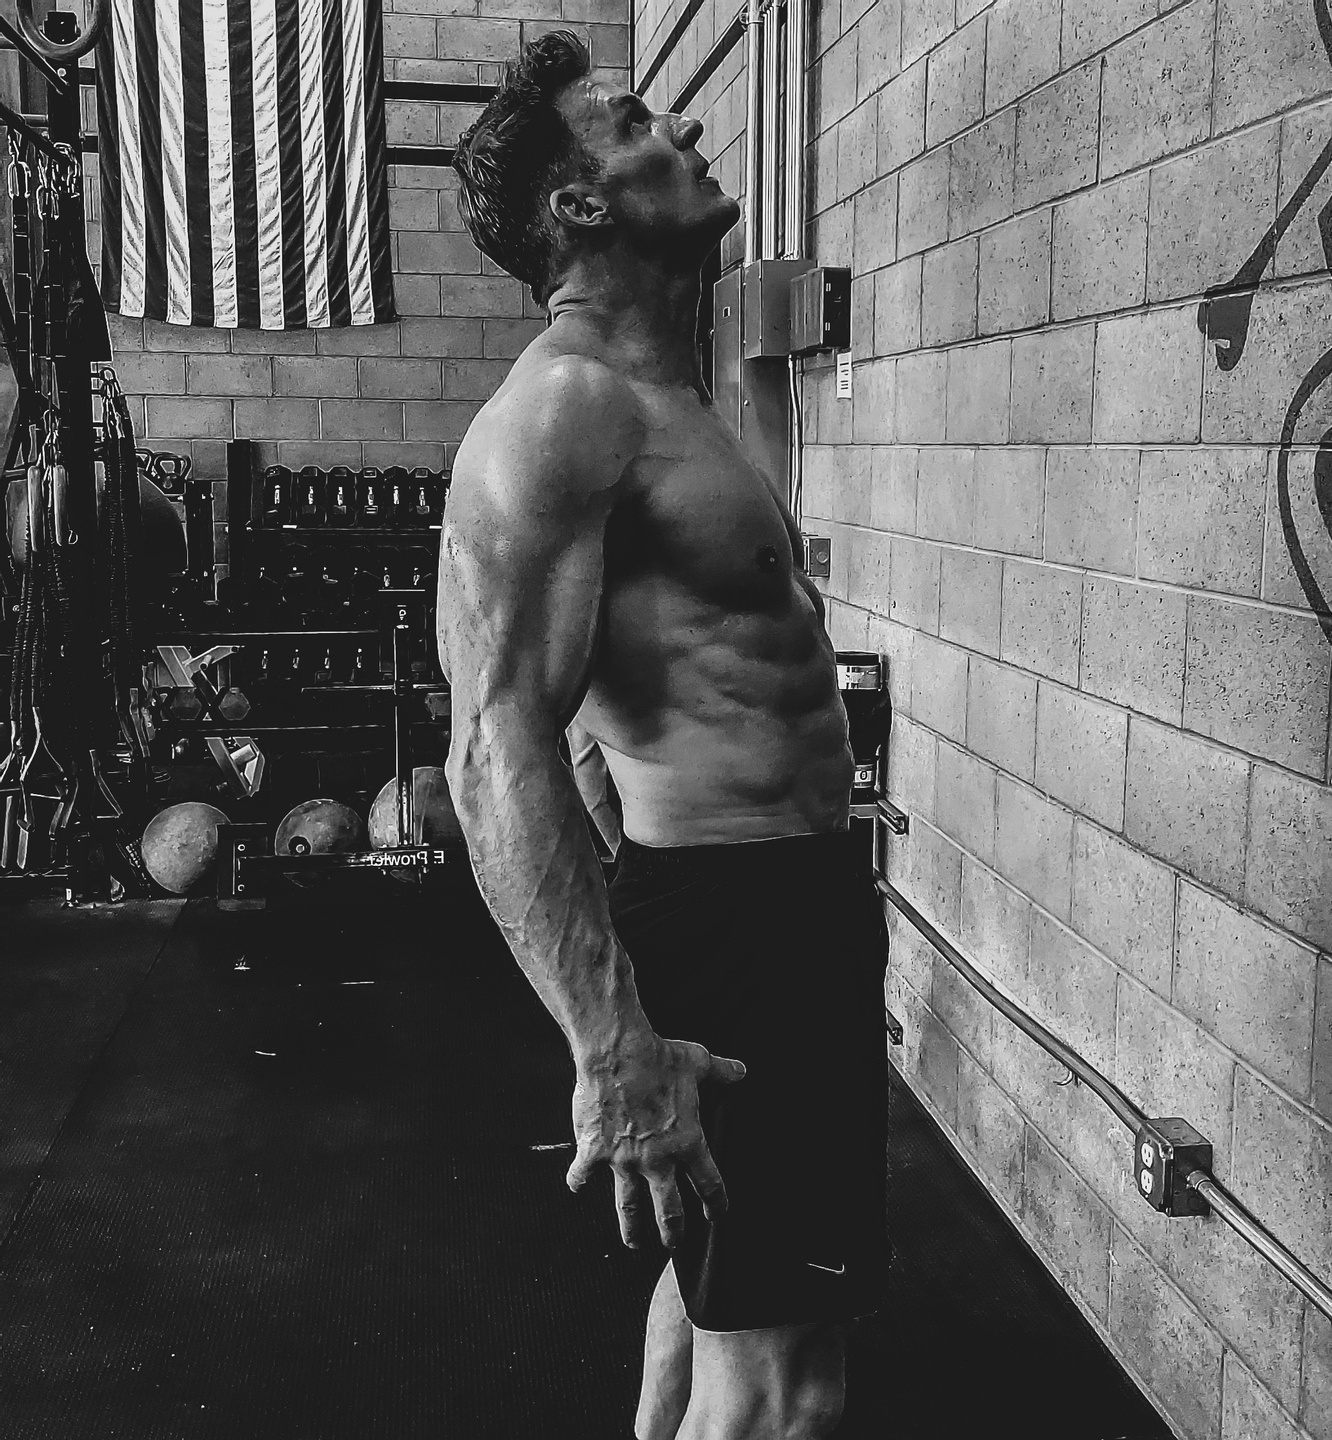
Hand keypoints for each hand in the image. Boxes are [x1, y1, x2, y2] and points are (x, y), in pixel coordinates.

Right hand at [566, 1030, 745, 1251]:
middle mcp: (657, 1158)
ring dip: (631, 1227)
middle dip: (673, 1231)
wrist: (617, 1053)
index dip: (715, 1203)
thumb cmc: (658, 1057)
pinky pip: (583, 1173)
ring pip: (629, 1205)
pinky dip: (577, 1181)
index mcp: (686, 1141)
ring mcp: (624, 1159)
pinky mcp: (594, 1150)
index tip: (716, 1215)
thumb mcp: (696, 1062)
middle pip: (669, 1208)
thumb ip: (720, 1072)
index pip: (709, 1183)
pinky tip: (576, 1185)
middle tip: (673, 1243)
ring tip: (633, 1242)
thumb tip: (741, 1071)